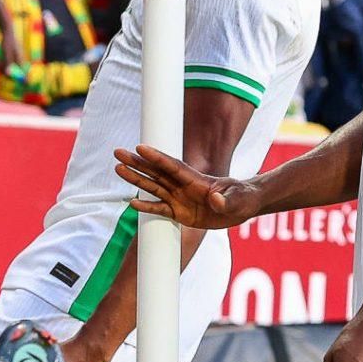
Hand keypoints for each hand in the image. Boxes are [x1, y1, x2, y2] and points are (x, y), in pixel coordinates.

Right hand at [111, 143, 258, 229]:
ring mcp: (181, 198)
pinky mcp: (181, 213)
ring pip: (154, 187)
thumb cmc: (244, 198)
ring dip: (136, 179)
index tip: (140, 148)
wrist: (244, 207)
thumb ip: (227, 200)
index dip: (157, 158)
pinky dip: (146, 206)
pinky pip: (160, 208)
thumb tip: (215, 200)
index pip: (173, 167)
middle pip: (156, 172)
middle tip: (118, 153)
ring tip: (118, 169)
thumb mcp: (239, 200)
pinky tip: (132, 202)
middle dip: (137, 163)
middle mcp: (184, 186)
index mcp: (197, 180)